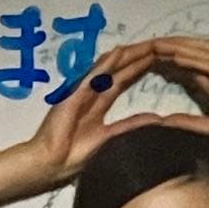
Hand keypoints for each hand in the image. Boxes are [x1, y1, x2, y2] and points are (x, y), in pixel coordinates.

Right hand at [28, 40, 161, 186]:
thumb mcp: (111, 137)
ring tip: (143, 44)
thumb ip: (130, 125)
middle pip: (117, 71)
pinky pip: (92, 77)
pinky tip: (118, 53)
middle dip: (135, 58)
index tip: (155, 59)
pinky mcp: (74, 95)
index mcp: (98, 104)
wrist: (52, 162)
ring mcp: (81, 92)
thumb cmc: (75, 154)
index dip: (137, 69)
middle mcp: (91, 93)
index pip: (121, 81)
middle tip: (155, 45)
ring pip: (108, 69)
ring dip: (125, 57)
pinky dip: (105, 65)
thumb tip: (156, 120)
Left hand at [152, 36, 208, 163]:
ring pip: (197, 52)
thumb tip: (165, 123)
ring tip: (153, 44)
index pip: (184, 66)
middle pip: (188, 52)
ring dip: (175, 46)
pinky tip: (174, 56)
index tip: (141, 61)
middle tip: (142, 47)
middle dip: (166, 47)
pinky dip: (192, 58)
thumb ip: (190, 123)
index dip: (163, 61)